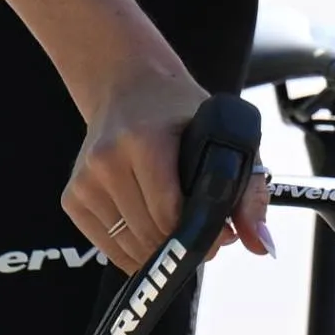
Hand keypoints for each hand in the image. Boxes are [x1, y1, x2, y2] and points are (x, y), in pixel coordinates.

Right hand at [61, 65, 272, 275]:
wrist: (126, 83)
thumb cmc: (180, 111)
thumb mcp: (226, 135)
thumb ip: (249, 192)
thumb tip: (261, 246)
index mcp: (144, 140)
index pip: (169, 213)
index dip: (201, 237)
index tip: (221, 237)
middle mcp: (107, 160)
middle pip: (149, 233)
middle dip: (182, 246)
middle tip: (204, 238)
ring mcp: (85, 180)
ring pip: (127, 245)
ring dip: (157, 251)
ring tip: (178, 231)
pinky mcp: (73, 196)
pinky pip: (105, 244)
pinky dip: (131, 249)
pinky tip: (150, 232)